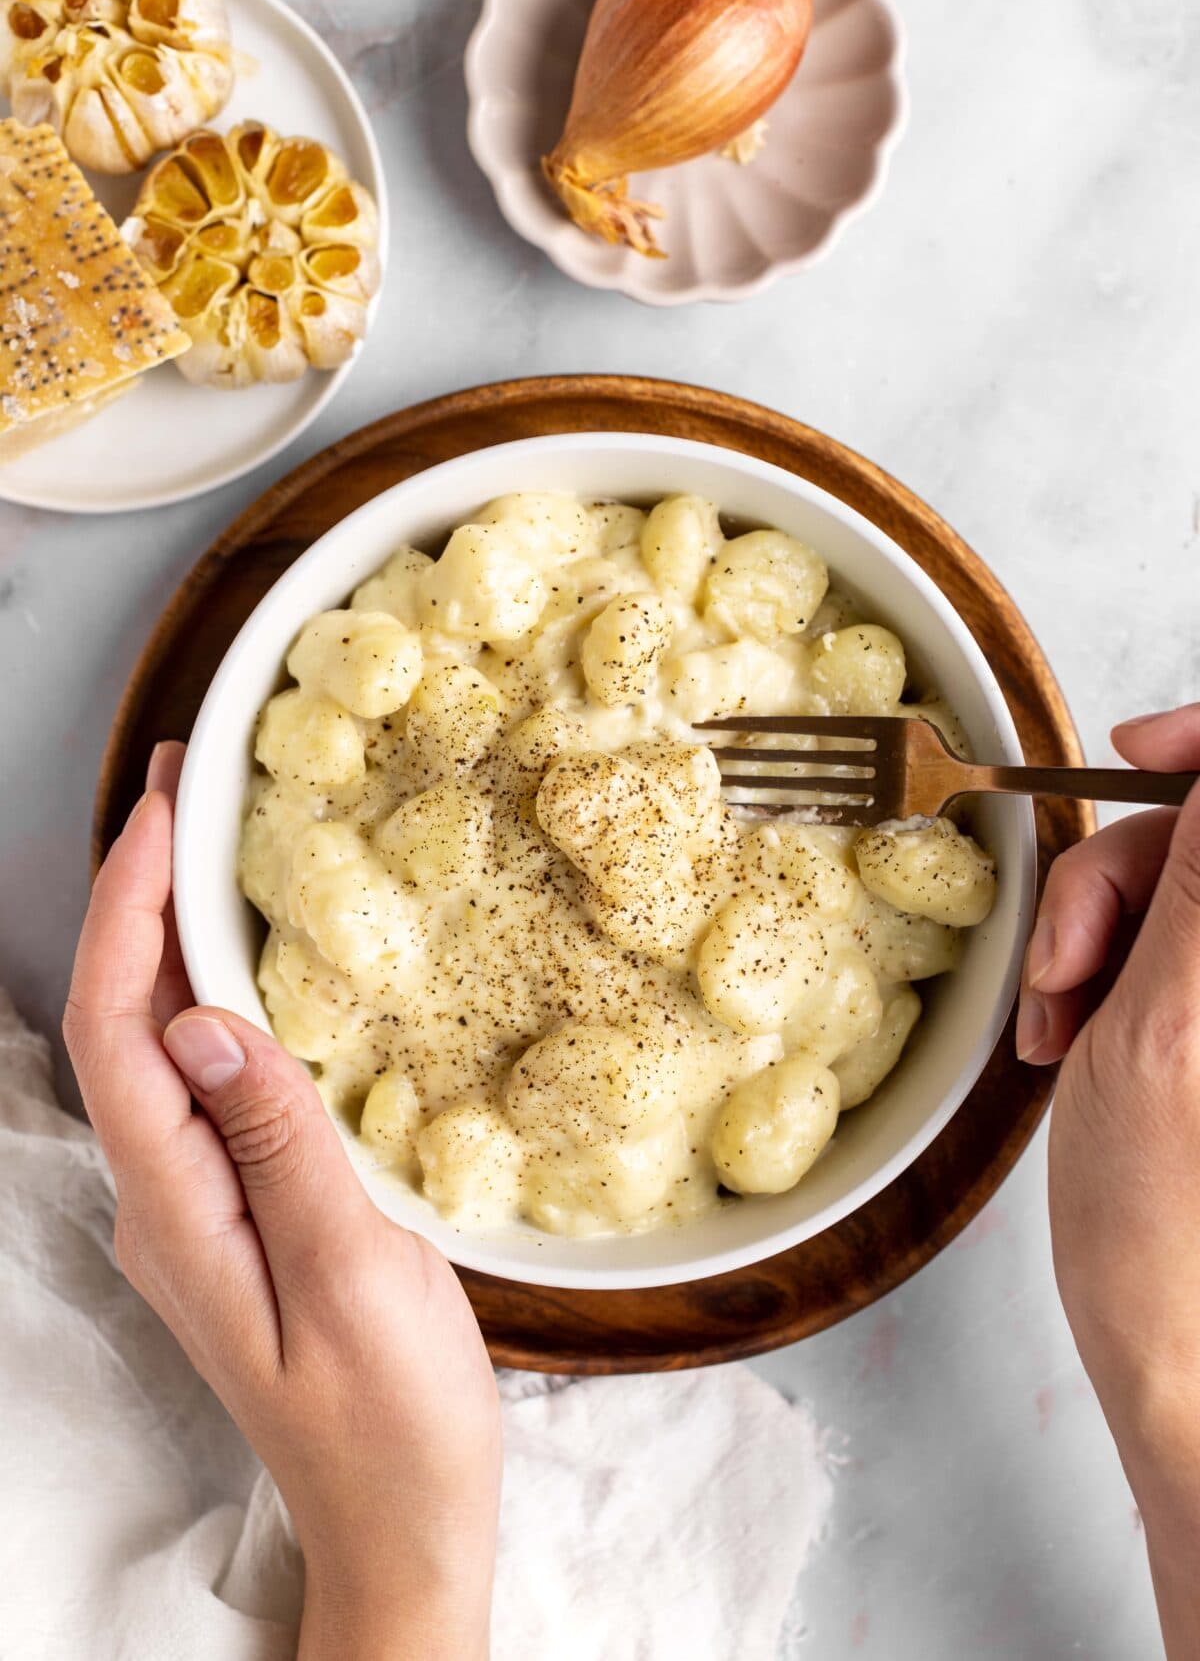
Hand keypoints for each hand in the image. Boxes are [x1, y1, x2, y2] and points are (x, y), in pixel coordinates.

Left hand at [64, 743, 500, 1660]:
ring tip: (214, 841)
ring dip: (175, 935)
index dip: (128, 907)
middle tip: (186, 786)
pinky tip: (261, 959)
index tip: (164, 808)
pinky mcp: (241, 1209)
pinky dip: (220, 992)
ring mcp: (197, 1206)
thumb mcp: (354, 1277)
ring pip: (160, 1042)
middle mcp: (166, 1197)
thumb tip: (205, 1017)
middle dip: (139, 893)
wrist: (401, 1526)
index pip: (116, 1029)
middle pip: (121, 1020)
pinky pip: (208, 1076)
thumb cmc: (391, 1423)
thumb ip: (278, 1145)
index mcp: (177, 1208)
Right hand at [1016, 704, 1199, 1657]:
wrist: (1188, 1368)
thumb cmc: (1170, 1236)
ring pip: (1188, 885)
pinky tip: (1081, 1030)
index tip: (1132, 754)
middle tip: (1068, 965)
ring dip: (1104, 931)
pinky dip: (1117, 969)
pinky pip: (1179, 944)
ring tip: (1061, 1022)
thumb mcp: (1166, 1034)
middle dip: (1126, 872)